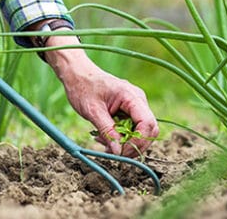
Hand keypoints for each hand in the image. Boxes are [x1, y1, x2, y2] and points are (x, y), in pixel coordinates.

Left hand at [43, 31, 158, 157]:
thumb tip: (118, 152)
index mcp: (132, 97)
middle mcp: (138, 100)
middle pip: (148, 130)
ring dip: (124, 142)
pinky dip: (119, 137)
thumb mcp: (93, 111)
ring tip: (103, 141)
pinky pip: (130, 128)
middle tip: (113, 152)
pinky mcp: (128, 110)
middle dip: (133, 145)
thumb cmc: (83, 88)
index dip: (138, 142)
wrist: (77, 75)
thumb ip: (107, 131)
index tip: (121, 151)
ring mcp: (134, 105)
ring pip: (139, 132)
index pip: (147, 124)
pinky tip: (104, 136)